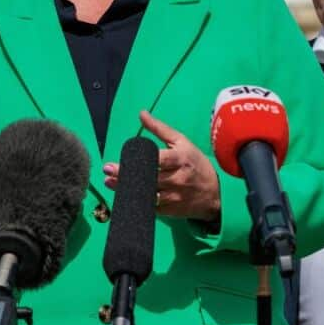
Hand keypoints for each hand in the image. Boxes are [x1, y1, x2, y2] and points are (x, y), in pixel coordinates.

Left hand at [102, 110, 220, 221]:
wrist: (216, 193)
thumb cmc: (196, 163)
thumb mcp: (182, 142)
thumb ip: (160, 129)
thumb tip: (141, 114)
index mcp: (180, 160)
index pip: (156, 160)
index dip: (136, 161)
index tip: (117, 160)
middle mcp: (177, 179)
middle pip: (147, 178)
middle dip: (125, 176)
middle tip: (107, 172)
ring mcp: (174, 197)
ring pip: (146, 194)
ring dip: (126, 189)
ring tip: (110, 183)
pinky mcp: (170, 210)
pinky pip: (150, 207)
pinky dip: (136, 201)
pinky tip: (124, 194)